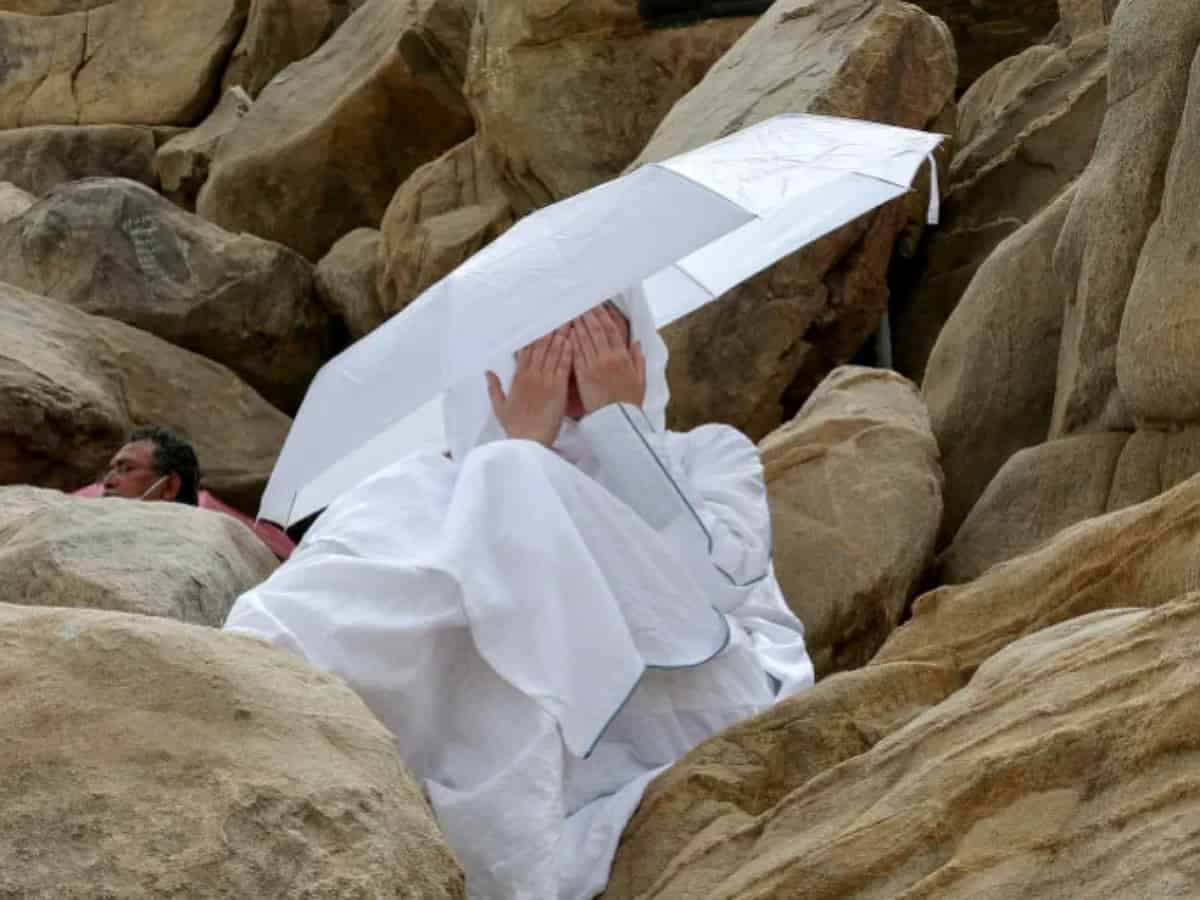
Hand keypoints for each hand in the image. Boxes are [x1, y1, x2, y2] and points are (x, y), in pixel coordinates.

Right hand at [486, 326, 572, 446]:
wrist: (527, 443)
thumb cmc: (515, 428)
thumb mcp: (499, 407)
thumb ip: (494, 388)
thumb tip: (487, 372)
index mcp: (517, 378)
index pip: (526, 350)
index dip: (535, 336)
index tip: (541, 323)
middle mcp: (530, 375)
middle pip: (541, 347)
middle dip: (550, 330)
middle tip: (559, 315)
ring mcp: (544, 381)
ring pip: (552, 353)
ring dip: (561, 336)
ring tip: (568, 322)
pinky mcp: (557, 389)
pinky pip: (563, 366)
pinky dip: (567, 352)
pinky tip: (572, 340)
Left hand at [571, 306, 645, 415]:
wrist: (617, 422)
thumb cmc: (629, 403)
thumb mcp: (640, 380)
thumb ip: (638, 359)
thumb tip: (636, 343)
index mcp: (623, 357)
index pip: (611, 330)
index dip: (603, 316)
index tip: (596, 306)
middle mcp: (608, 358)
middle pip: (595, 330)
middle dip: (587, 315)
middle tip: (579, 303)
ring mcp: (594, 366)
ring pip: (584, 339)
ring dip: (577, 324)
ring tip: (570, 313)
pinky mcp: (582, 375)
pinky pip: (575, 354)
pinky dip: (570, 341)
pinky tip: (566, 332)